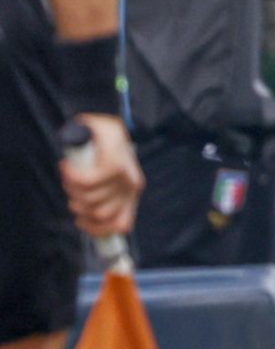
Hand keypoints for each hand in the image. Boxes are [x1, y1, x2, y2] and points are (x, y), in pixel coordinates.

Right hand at [59, 114, 143, 237]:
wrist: (104, 118)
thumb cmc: (103, 149)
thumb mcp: (105, 177)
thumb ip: (101, 197)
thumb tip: (88, 217)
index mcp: (131, 194)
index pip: (120, 225)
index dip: (97, 230)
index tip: (81, 222)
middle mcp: (131, 188)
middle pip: (98, 215)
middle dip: (78, 205)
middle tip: (73, 187)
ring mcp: (124, 177)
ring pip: (90, 200)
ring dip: (72, 189)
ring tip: (71, 173)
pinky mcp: (113, 164)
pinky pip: (85, 182)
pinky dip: (71, 176)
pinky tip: (68, 166)